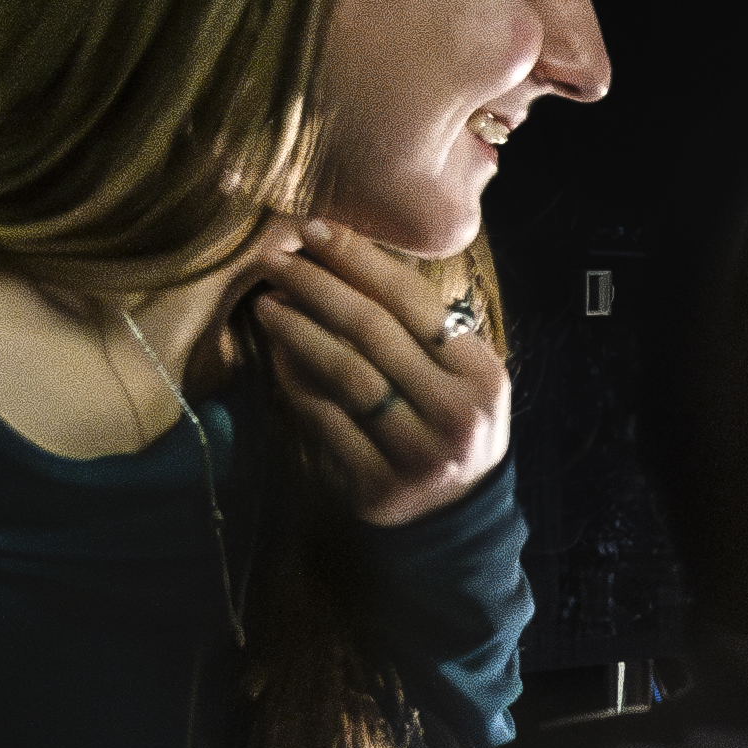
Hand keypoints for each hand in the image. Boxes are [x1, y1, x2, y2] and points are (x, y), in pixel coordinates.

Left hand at [241, 216, 511, 524]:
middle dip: (317, 286)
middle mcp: (455, 413)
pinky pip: (325, 420)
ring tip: (266, 303)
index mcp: (482, 376)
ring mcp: (417, 454)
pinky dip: (295, 383)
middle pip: (374, 331)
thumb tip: (347, 262)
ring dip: (297, 331)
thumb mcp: (462, 378)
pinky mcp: (378, 486)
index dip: (360, 260)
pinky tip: (275, 356)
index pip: (415, 302)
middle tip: (274, 259)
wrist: (456, 517)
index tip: (315, 230)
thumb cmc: (450, 426)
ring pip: (345, 374)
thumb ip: (424, 330)